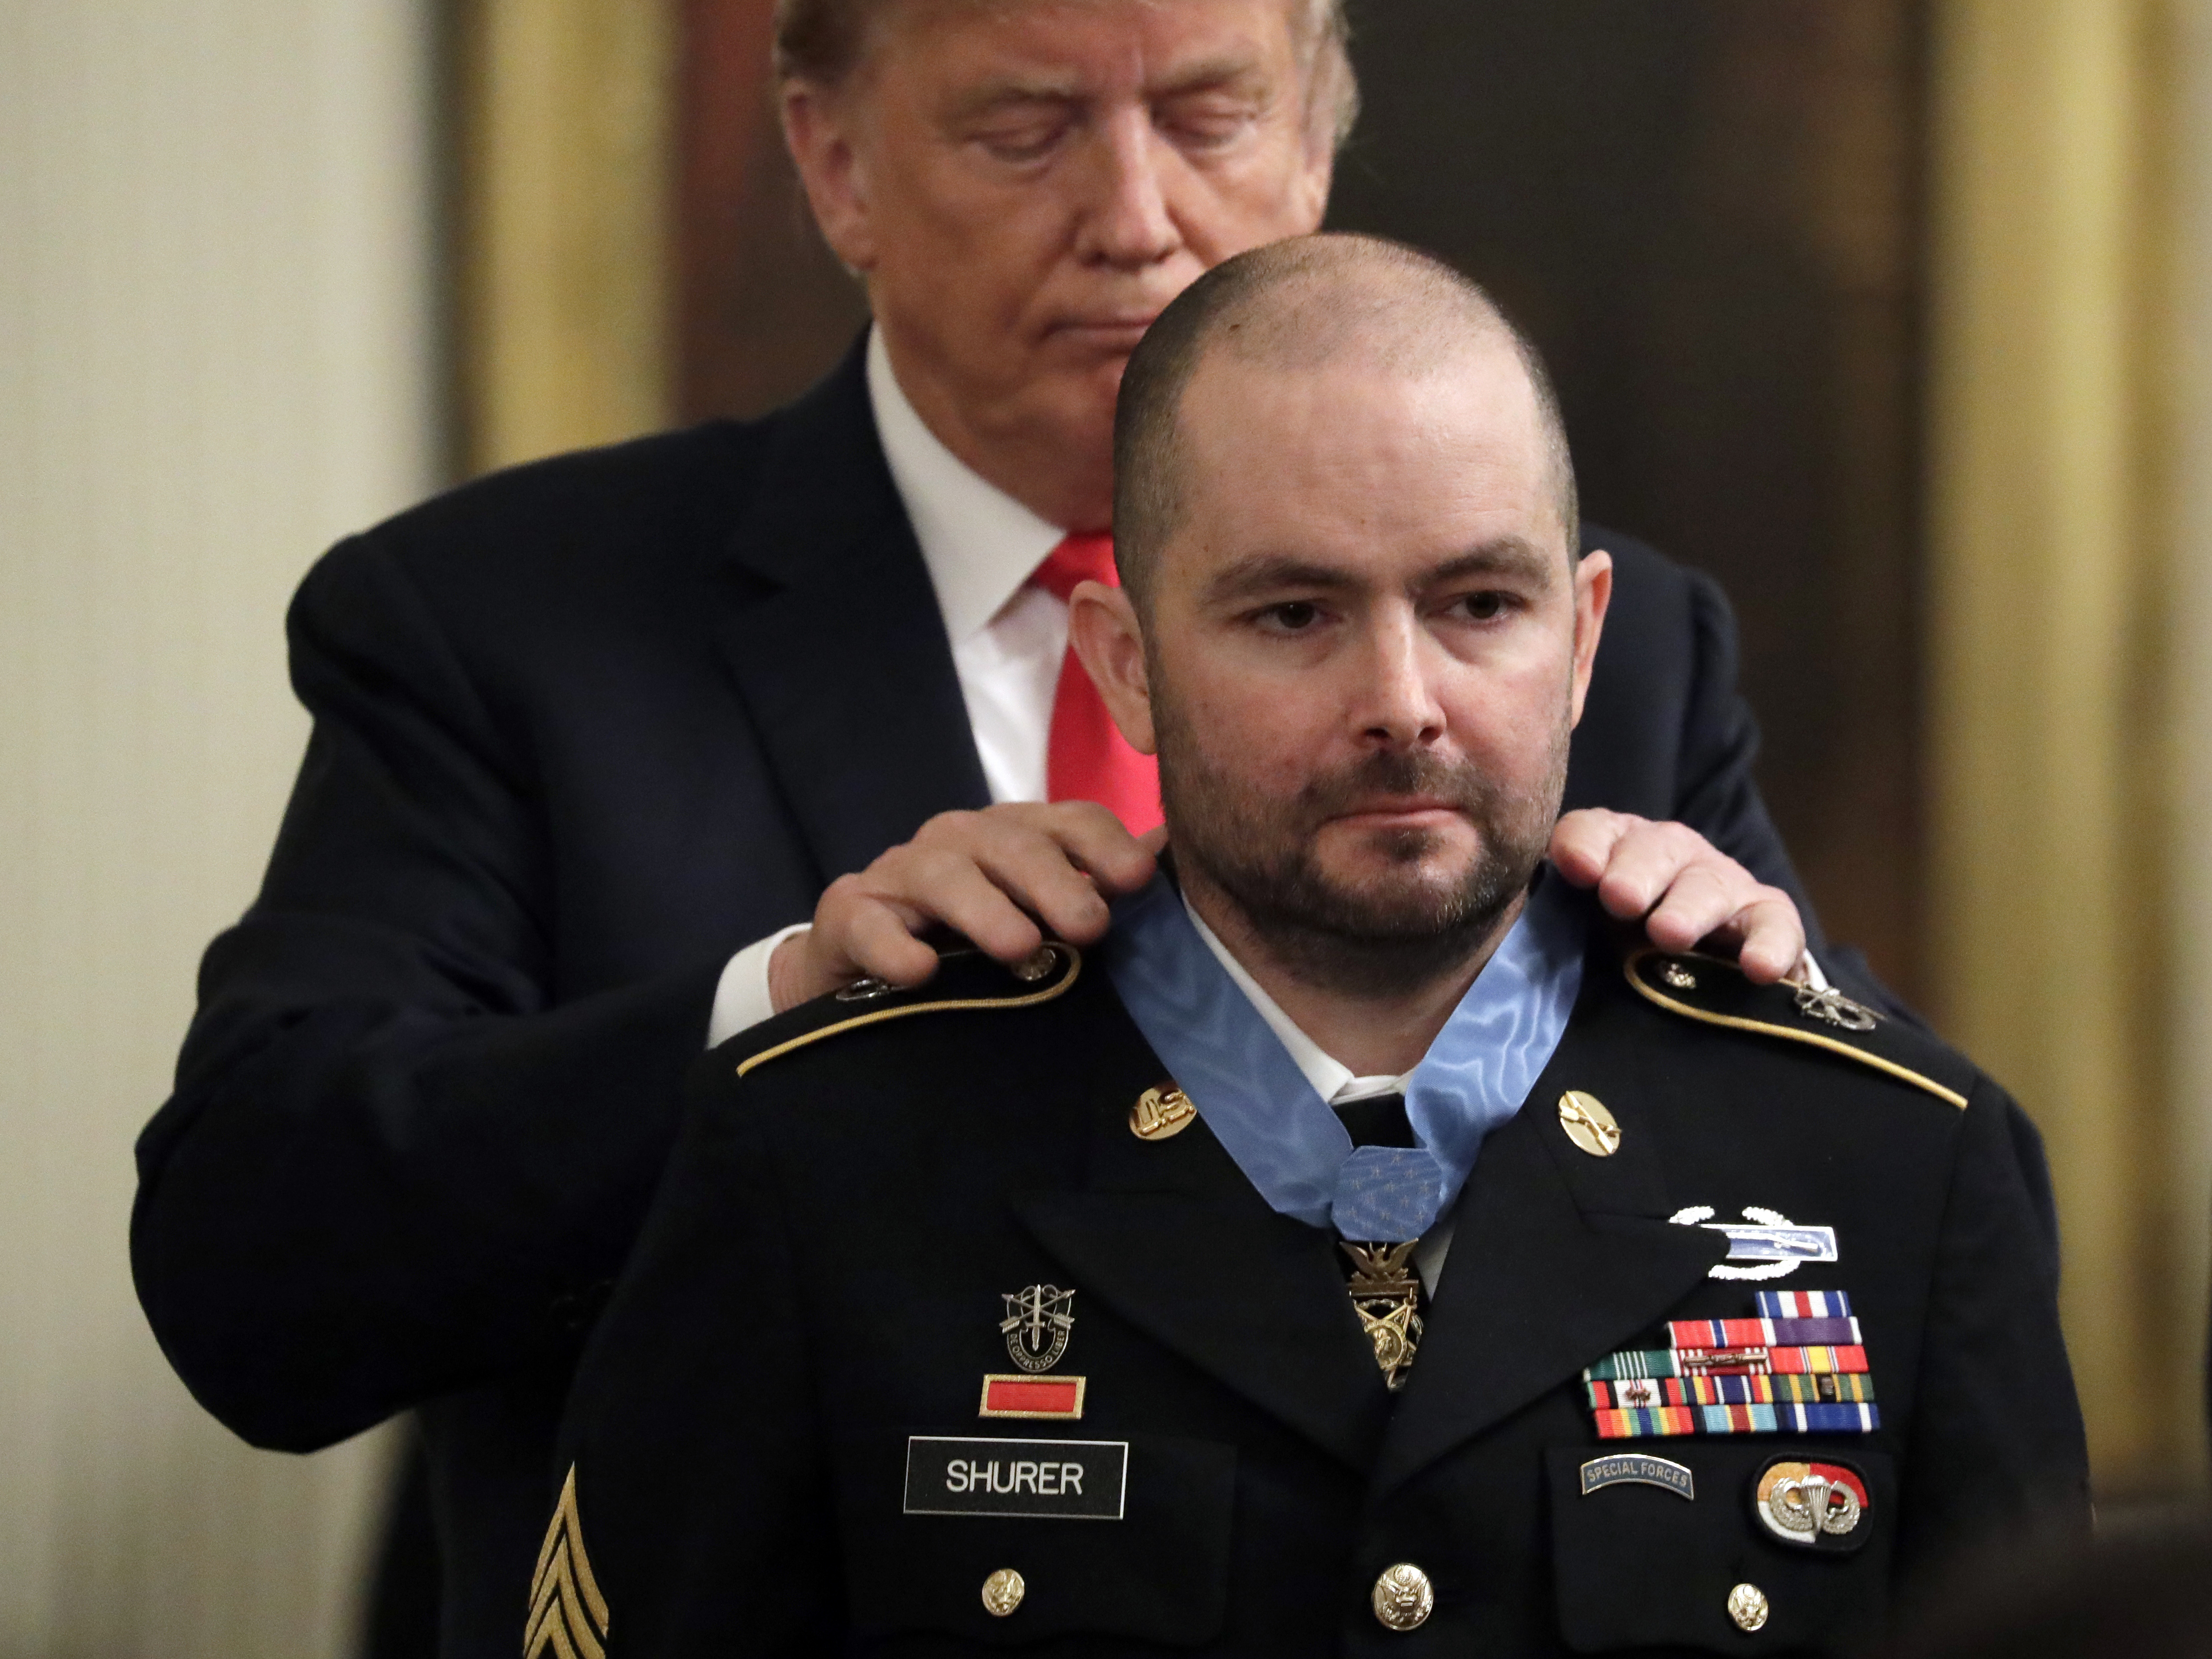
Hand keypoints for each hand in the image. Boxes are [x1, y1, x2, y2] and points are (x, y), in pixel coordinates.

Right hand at [769, 804, 1164, 1011]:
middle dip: (1054, 880)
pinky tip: (919, 971)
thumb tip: (1172, 854)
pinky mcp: (848, 913)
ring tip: (1020, 947)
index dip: (1104, 844)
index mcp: (1014, 836)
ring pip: (942, 873)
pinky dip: (893, 946)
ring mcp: (899, 874)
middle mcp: (959, 841)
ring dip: (984, 908)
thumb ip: (1100, 886)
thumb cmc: (969, 941)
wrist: (863, 968)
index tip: (1139, 882)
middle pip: (1011, 843)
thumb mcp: (1038, 913)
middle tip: (1090, 928)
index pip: (1067, 820)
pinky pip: (867, 922)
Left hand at [1548, 809, 1806, 983]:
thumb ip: (1529, 934)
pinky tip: (1758, 968)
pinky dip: (1770, 943)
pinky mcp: (1764, 919)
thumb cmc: (1604, 958)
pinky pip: (1774, 923)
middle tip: (1620, 900)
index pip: (1593, 833)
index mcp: (1610, 852)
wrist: (1674, 989)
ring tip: (1669, 932)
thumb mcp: (1563, 940)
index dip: (1584, 845)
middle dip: (1636, 872)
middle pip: (1653, 849)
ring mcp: (1719, 884)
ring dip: (1690, 906)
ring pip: (1710, 882)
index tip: (1574, 869)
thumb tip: (1486, 967)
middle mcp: (1665, 857)